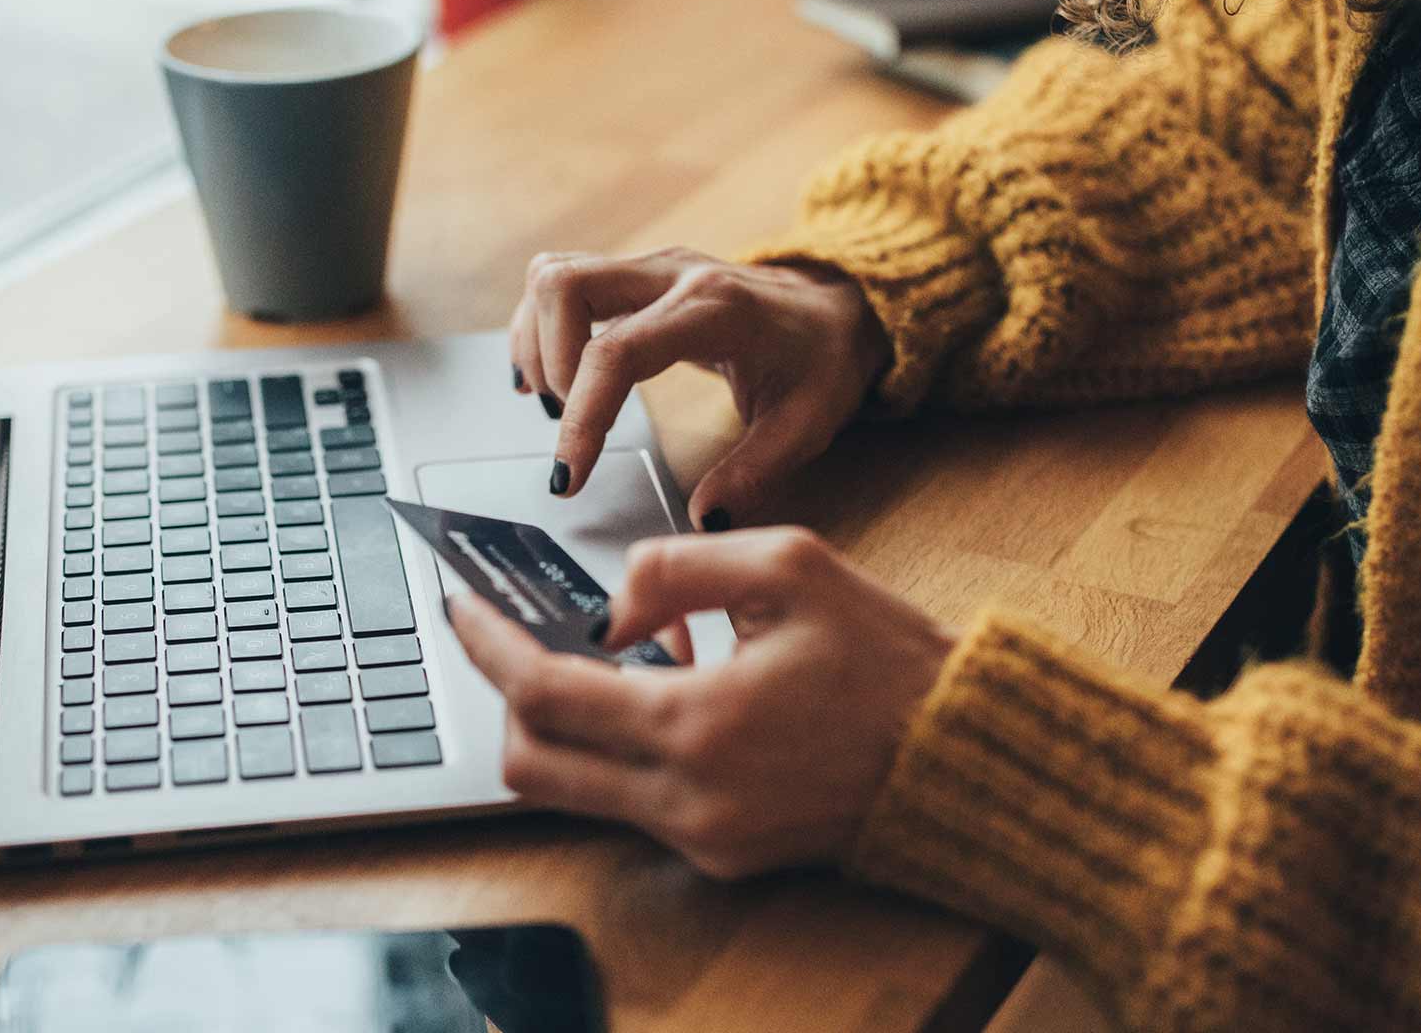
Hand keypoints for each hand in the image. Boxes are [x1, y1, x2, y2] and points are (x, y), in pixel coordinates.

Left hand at [449, 527, 956, 878]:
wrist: (959, 755)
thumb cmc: (887, 658)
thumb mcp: (789, 566)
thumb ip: (675, 567)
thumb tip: (608, 608)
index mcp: (696, 723)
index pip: (543, 693)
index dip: (488, 645)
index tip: (461, 606)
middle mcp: (686, 798)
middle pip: (532, 763)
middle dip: (508, 696)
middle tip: (519, 637)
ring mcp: (701, 838)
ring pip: (573, 791)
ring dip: (569, 724)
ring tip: (619, 657)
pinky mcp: (721, 856)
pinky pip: (631, 804)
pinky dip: (624, 749)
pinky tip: (671, 695)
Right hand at [509, 247, 888, 529]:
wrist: (836, 307)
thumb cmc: (821, 360)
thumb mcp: (807, 424)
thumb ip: (755, 473)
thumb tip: (703, 518)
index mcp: (716, 309)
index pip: (618, 352)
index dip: (583, 416)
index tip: (569, 475)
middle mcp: (673, 273)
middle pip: (565, 286)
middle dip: (548, 364)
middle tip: (568, 424)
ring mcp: (650, 266)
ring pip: (553, 275)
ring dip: (537, 342)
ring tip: (558, 403)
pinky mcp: (634, 274)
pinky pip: (562, 280)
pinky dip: (540, 327)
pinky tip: (551, 377)